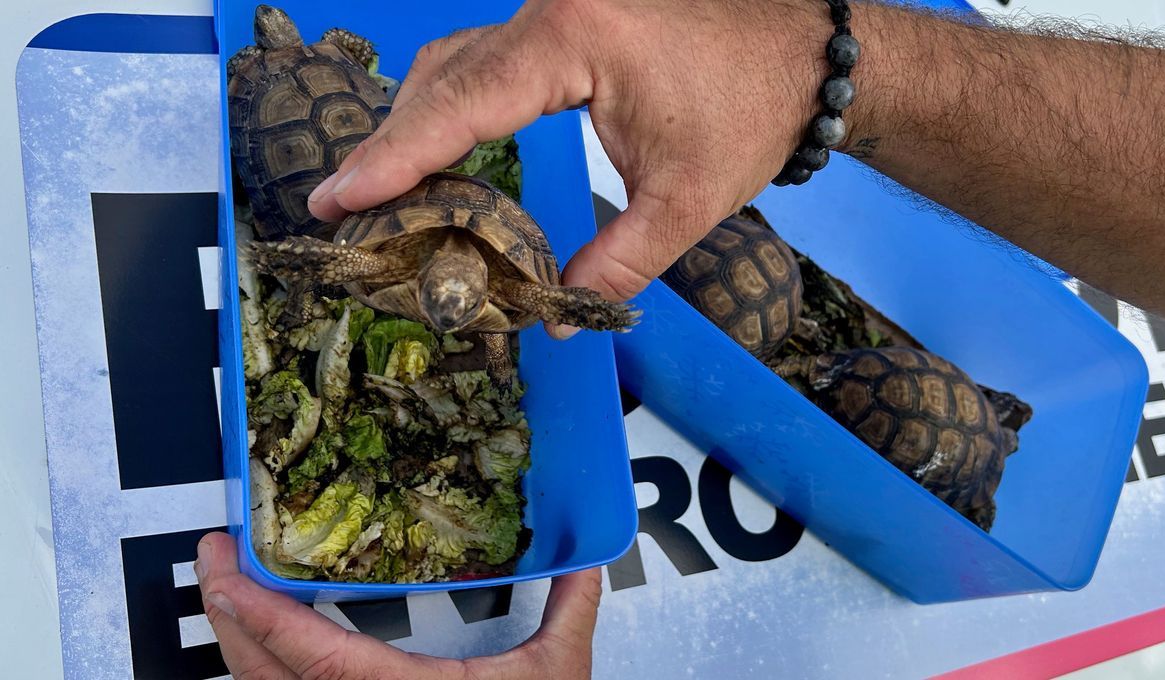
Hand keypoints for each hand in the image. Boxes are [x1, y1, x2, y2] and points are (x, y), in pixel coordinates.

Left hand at [194, 532, 600, 678]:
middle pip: (263, 676)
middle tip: (213, 561)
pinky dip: (264, 676)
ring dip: (238, 648)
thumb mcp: (555, 676)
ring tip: (228, 597)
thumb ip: (567, 612)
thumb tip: (586, 564)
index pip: (311, 656)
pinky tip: (261, 652)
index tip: (228, 574)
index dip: (262, 614)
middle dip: (227, 616)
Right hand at [307, 0, 828, 328]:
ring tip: (375, 187)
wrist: (806, 58)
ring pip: (458, 60)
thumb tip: (560, 322)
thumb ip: (616, 263)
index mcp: (576, 38)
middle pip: (444, 76)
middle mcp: (554, 7)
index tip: (342, 195)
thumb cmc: (754, 114)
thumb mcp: (684, 202)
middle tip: (338, 205)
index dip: (397, 155)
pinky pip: (487, 56)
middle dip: (391, 144)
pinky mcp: (567, 17)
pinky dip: (452, 102)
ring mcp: (557, 5)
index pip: (464, 102)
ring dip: (416, 122)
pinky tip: (434, 145)